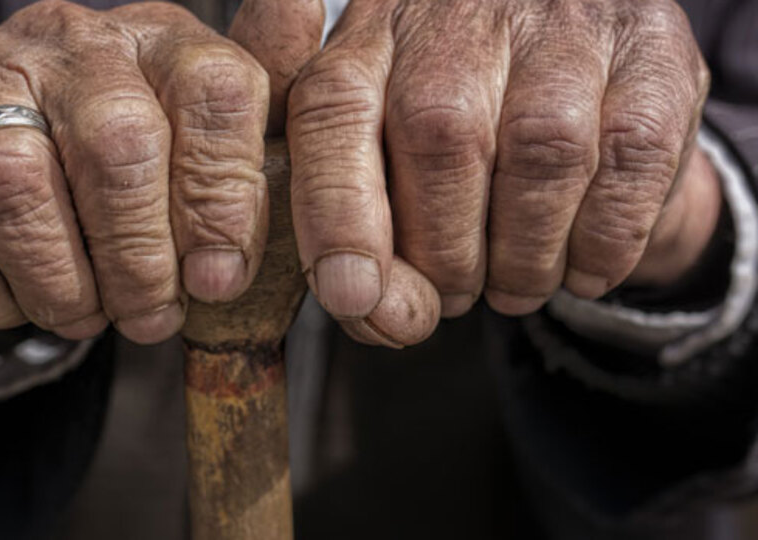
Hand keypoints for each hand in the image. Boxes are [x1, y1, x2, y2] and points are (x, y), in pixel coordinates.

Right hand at [0, 0, 269, 342]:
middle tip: (151, 315)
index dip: (223, 199)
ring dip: (59, 282)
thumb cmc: (131, 163)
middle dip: (139, 259)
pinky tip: (16, 296)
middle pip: (117, 142)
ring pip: (15, 185)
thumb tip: (303, 13)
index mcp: (161, 39)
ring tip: (87, 313)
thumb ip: (254, 125)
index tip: (218, 279)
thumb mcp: (207, 147)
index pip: (216, 92)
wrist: (3, 152)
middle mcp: (69, 39)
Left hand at [286, 0, 713, 345]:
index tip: (353, 296)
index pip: (332, 114)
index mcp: (372, 40)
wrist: (572, 65)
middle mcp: (460, 12)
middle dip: (445, 254)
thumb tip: (370, 311)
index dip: (338, 216)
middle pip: (440, 140)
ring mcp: (560, 20)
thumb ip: (357, 234)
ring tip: (515, 288)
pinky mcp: (649, 45)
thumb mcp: (385, 164)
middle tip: (455, 295)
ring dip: (525, 256)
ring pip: (540, 151)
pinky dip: (604, 240)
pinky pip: (630, 157)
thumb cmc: (458, 133)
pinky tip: (584, 269)